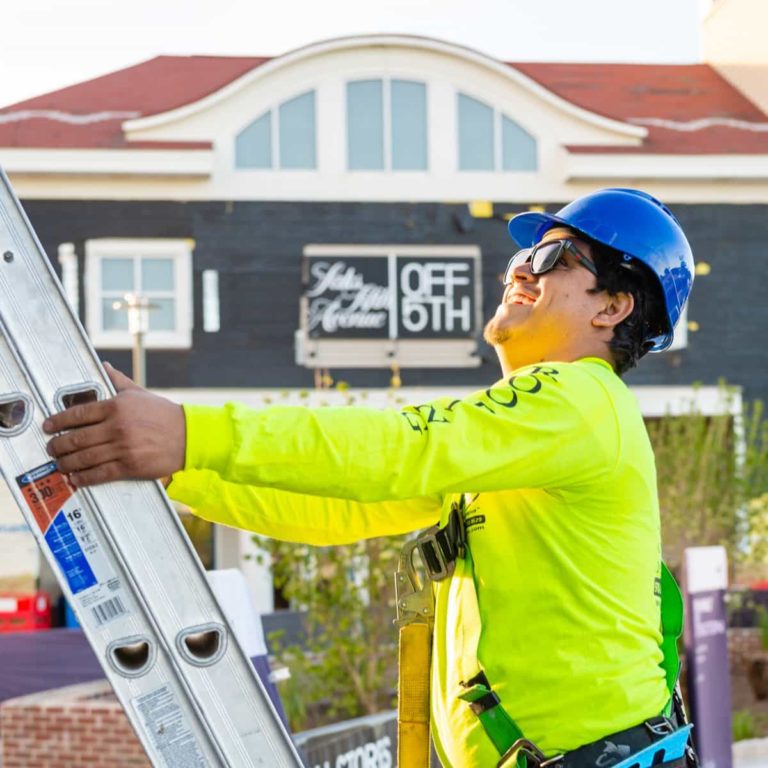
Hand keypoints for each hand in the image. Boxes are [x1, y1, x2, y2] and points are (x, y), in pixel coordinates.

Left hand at [44, 364, 185, 486]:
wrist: (189, 436)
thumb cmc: (164, 415)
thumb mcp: (140, 393)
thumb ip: (118, 381)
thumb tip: (103, 367)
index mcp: (117, 406)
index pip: (78, 414)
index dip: (57, 421)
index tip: (47, 427)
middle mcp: (117, 426)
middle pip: (76, 438)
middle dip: (58, 445)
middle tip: (51, 448)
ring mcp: (123, 447)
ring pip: (84, 458)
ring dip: (67, 463)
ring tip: (60, 464)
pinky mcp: (130, 466)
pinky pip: (99, 473)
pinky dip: (84, 477)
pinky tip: (76, 478)